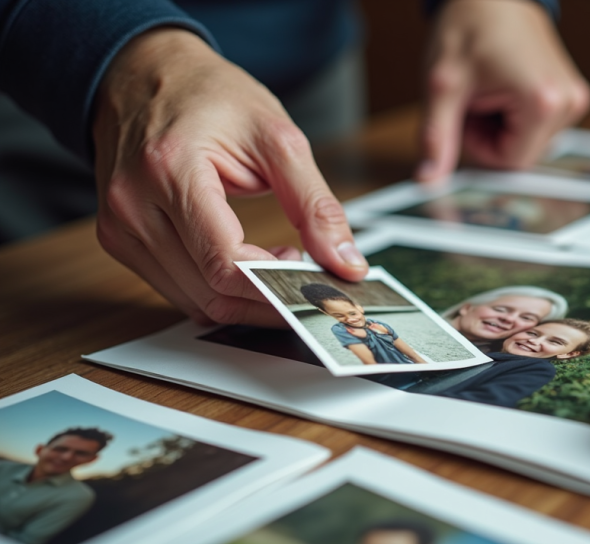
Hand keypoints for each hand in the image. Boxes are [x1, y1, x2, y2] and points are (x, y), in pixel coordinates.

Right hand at [92, 28, 366, 325]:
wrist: (143, 72)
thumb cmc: (208, 95)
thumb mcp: (278, 137)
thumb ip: (315, 204)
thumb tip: (346, 262)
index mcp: (170, 169)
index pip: (224, 261)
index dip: (277, 283)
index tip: (315, 279)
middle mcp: (133, 205)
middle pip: (211, 291)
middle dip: (270, 298)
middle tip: (309, 276)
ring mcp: (119, 227)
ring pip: (194, 302)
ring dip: (246, 299)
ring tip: (280, 261)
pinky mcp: (119, 240)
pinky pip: (177, 290)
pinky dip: (218, 290)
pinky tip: (247, 261)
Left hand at [416, 0, 589, 180]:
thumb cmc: (470, 26)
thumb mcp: (443, 87)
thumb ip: (436, 139)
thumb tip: (428, 180)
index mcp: (543, 102)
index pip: (509, 162)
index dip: (479, 145)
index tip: (467, 111)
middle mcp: (568, 103)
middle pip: (521, 154)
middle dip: (491, 135)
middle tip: (477, 97)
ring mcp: (574, 99)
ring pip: (528, 143)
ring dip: (502, 126)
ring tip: (490, 88)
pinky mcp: (572, 95)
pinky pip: (538, 128)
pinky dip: (515, 116)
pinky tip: (504, 87)